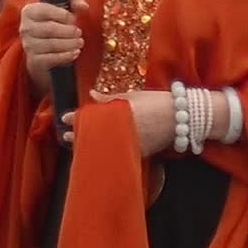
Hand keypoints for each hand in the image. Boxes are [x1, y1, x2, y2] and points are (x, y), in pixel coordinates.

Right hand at [14, 0, 85, 80]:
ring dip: (70, 44)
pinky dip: (66, 56)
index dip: (63, 15)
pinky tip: (75, 52)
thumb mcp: (61, 10)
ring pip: (52, 44)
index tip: (74, 19)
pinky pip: (52, 58)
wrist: (41, 48)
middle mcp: (25, 28)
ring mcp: (28, 45)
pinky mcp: (34, 60)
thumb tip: (84, 6)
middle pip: (50, 29)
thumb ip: (73, 3)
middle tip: (79, 32)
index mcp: (29, 11)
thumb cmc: (52, 24)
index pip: (46, 11)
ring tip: (80, 42)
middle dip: (68, 31)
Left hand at [53, 89, 177, 159]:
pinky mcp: (138, 153)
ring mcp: (129, 144)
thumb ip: (109, 98)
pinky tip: (100, 150)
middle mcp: (121, 131)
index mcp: (118, 113)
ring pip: (103, 146)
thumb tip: (91, 94)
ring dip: (91, 145)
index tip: (64, 118)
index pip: (90, 117)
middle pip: (93, 135)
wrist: (183, 118)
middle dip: (79, 135)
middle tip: (66, 136)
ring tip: (78, 144)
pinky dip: (107, 151)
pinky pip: (117, 153)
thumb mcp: (132, 96)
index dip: (75, 118)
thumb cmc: (157, 102)